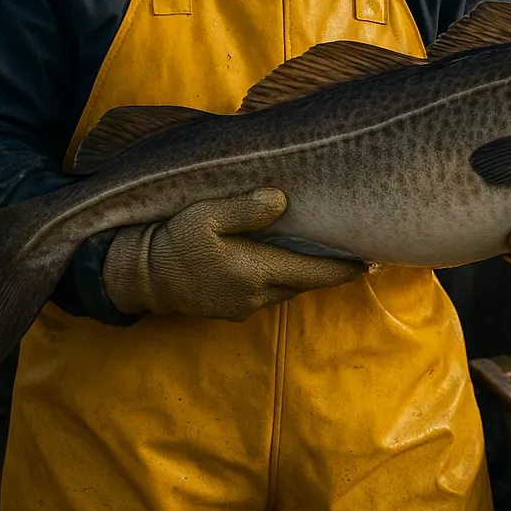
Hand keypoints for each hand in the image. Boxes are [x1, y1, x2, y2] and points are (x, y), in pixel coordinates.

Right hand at [102, 187, 367, 318]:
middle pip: (305, 282)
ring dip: (304, 274)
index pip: (314, 273)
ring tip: (324, 254)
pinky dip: (281, 278)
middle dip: (329, 271)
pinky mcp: (230, 309)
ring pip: (287, 289)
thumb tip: (281, 200)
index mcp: (256, 270)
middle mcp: (256, 295)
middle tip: (358, 254)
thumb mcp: (206, 215)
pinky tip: (283, 260)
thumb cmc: (174, 240)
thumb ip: (245, 208)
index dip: (345, 268)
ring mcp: (243, 306)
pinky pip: (267, 294)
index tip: (370, 259)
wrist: (139, 277)